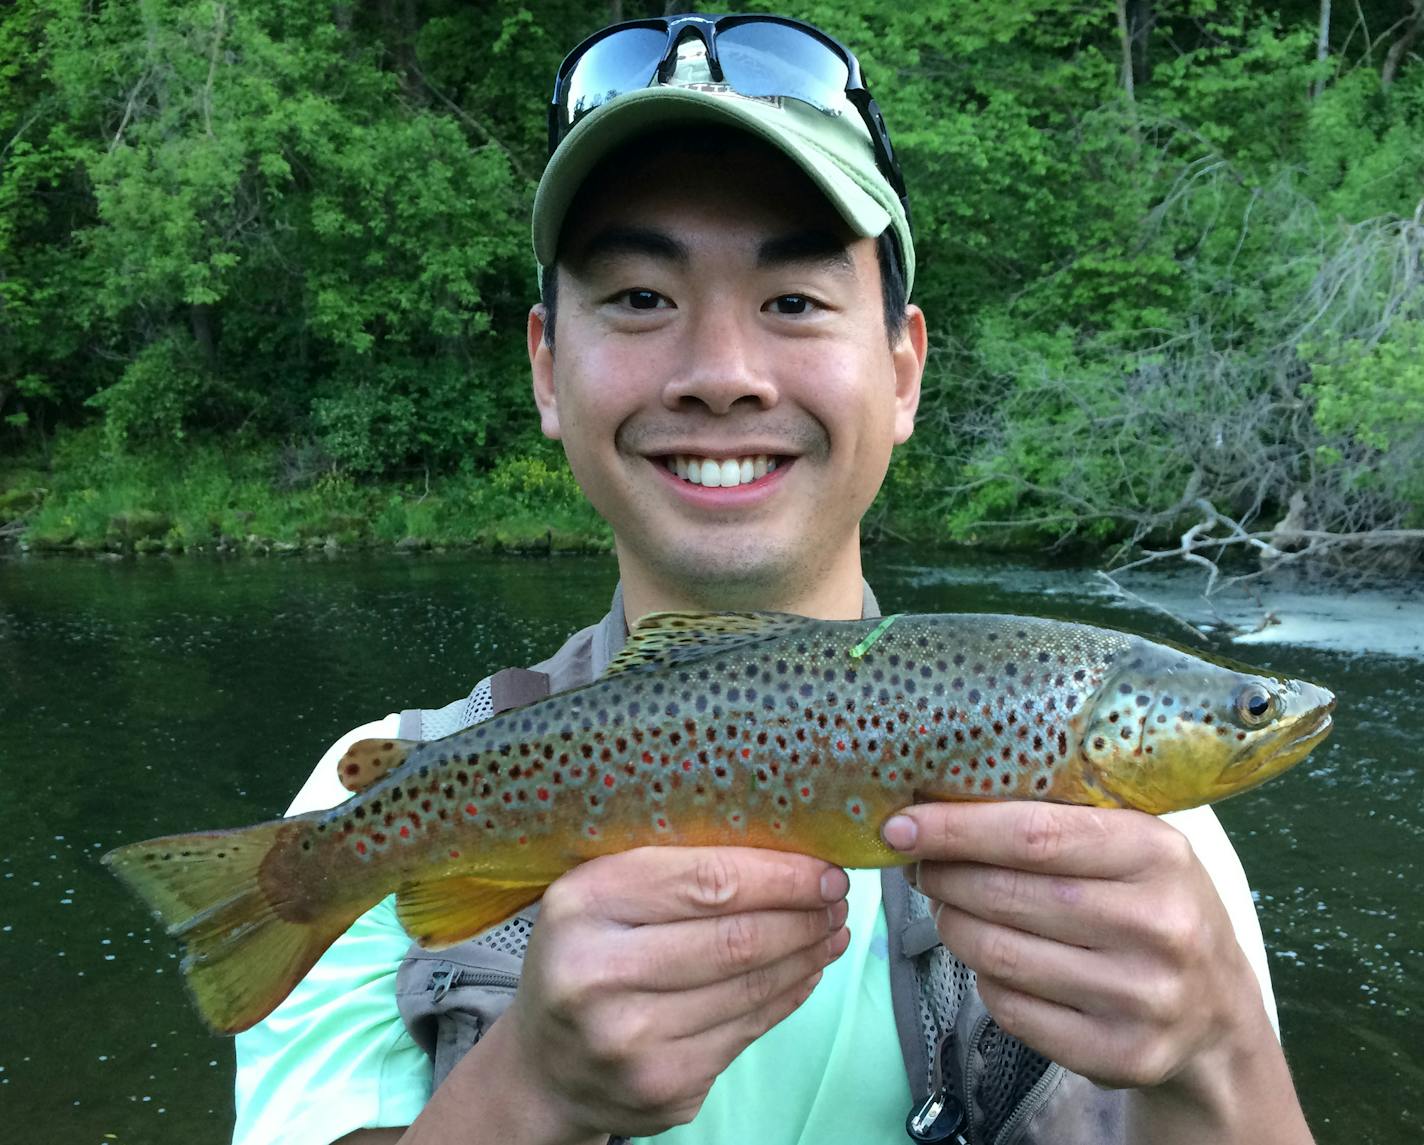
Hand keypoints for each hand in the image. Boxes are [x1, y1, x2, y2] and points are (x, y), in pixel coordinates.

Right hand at [499, 846, 850, 1140]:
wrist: (546, 1068)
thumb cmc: (585, 958)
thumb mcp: (599, 896)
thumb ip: (670, 869)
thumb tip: (781, 849)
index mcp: (583, 905)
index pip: (706, 881)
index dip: (779, 875)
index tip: (823, 867)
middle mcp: (598, 975)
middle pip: (736, 938)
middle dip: (803, 914)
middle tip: (837, 897)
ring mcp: (631, 1041)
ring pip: (750, 988)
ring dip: (806, 954)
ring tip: (831, 929)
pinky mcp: (664, 1088)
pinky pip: (748, 1032)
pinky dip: (787, 996)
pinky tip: (804, 972)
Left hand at [881, 803, 1283, 1106]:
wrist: (1218, 1011)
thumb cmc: (1152, 903)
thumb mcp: (1132, 845)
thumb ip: (1055, 820)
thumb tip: (939, 801)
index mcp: (1156, 852)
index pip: (1033, 834)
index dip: (955, 828)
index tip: (900, 825)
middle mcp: (1158, 925)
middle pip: (1006, 894)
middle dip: (945, 876)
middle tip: (921, 866)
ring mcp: (1142, 996)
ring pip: (999, 955)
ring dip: (954, 926)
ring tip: (950, 908)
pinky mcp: (1120, 1053)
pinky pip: (1011, 1009)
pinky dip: (985, 981)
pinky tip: (992, 960)